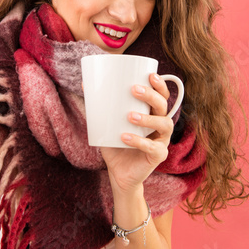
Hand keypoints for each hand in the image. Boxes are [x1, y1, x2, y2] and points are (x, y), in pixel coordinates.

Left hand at [100, 73, 173, 193]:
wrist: (118, 173)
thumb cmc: (115, 143)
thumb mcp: (106, 122)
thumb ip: (99, 105)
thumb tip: (84, 83)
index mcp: (152, 113)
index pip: (162, 95)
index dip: (160, 84)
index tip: (151, 75)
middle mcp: (161, 124)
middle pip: (164, 106)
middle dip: (151, 96)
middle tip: (134, 89)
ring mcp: (161, 140)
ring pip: (164, 124)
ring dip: (148, 118)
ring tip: (129, 116)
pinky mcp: (158, 156)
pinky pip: (152, 147)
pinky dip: (138, 141)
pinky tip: (125, 137)